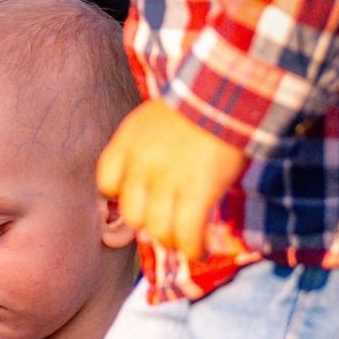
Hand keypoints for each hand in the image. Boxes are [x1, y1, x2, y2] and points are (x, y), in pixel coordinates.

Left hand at [96, 99, 245, 264]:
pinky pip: (187, 233)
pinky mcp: (198, 190)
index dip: (123, 197)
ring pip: (158, 230)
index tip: (140, 202)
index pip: (107, 184)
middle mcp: (141, 164)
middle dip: (149, 224)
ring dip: (173, 241)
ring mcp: (168, 180)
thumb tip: (152, 188)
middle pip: (133, 214)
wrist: (230, 85)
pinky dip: (193, 249)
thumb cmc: (200, 100)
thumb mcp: (157, 117)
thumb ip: (146, 149)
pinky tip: (199, 253)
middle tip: (168, 225)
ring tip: (186, 241)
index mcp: (127, 142)